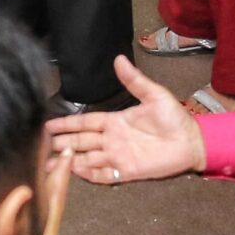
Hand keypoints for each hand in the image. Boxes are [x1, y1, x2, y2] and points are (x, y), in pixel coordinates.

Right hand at [50, 55, 208, 184]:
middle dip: (62, 143)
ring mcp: (118, 156)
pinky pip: (103, 175)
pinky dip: (89, 175)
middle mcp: (112, 140)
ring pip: (87, 159)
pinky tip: (75, 173)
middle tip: (42, 146)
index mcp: (115, 121)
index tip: (48, 125)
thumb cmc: (175, 118)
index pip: (85, 123)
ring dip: (69, 161)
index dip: (66, 124)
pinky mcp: (127, 171)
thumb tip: (119, 59)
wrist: (191, 142)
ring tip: (50, 164)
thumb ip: (134, 80)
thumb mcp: (154, 95)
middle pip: (80, 142)